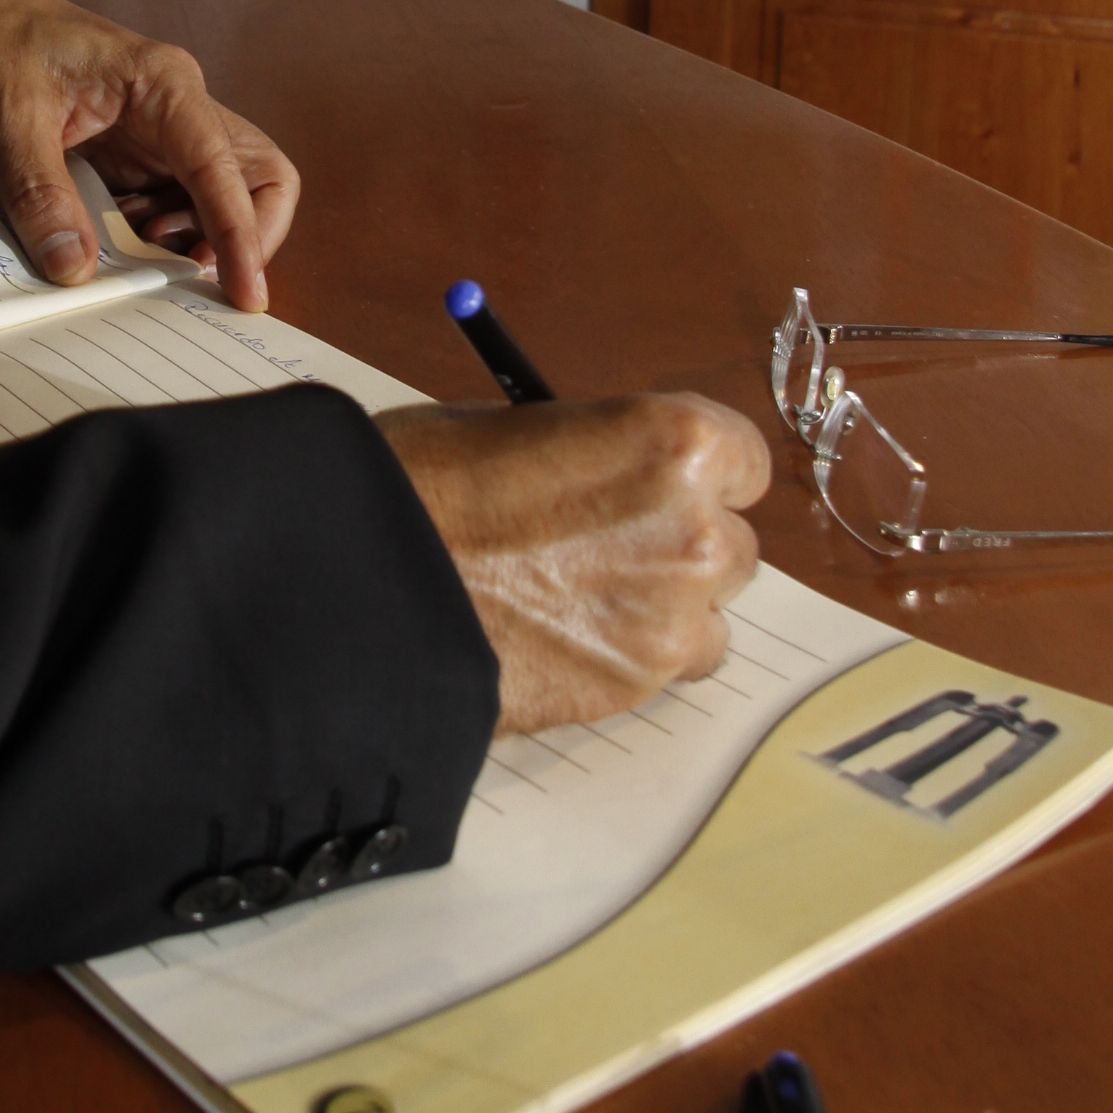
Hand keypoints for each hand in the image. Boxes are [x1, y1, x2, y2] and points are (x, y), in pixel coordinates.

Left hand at [0, 0, 298, 311]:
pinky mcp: (138, 159)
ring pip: (223, 199)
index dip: (242, 234)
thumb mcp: (8, 120)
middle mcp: (180, 109)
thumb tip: (75, 268)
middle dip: (243, 239)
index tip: (244, 294)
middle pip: (259, 180)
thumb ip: (41, 194)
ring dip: (196, 242)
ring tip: (134, 255)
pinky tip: (115, 243)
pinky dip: (161, 240)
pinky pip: (177, 208)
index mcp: (164, 84)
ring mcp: (163, 136)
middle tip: (186, 277)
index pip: (228, 168)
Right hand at [380, 394, 769, 735]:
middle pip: (734, 542)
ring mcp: (673, 619)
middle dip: (683, 542)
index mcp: (677, 445)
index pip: (744, 461)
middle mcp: (697, 533)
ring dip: (664, 605)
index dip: (697, 473)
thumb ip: (600, 454)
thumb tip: (621, 476)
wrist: (368, 581)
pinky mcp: (637, 686)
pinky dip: (630, 655)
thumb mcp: (524, 426)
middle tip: (608, 543)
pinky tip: (565, 637)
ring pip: (707, 614)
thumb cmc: (427, 482)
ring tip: (579, 596)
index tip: (662, 483)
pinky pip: (666, 669)